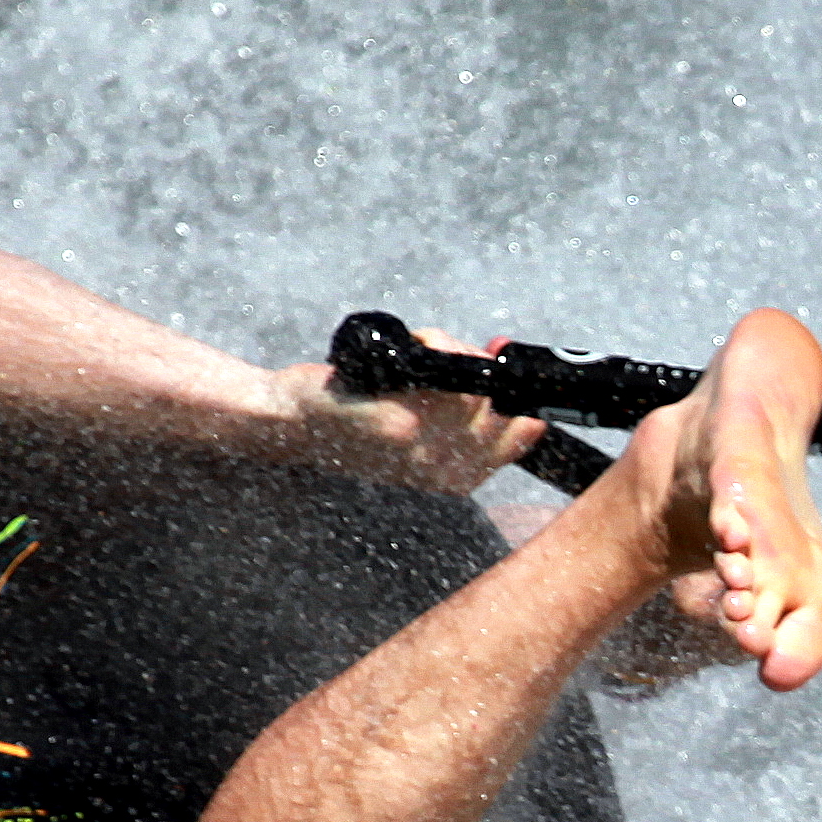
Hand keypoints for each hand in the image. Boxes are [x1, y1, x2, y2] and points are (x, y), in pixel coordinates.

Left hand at [272, 326, 548, 495]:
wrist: (289, 423)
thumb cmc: (349, 423)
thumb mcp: (420, 441)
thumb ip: (470, 431)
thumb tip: (533, 416)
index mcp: (456, 479)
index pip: (524, 432)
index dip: (515, 393)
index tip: (494, 366)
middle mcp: (445, 472)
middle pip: (501, 403)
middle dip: (478, 366)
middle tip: (442, 352)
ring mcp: (423, 451)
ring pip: (476, 384)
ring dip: (452, 350)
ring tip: (419, 349)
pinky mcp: (398, 425)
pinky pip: (447, 367)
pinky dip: (434, 342)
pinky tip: (411, 344)